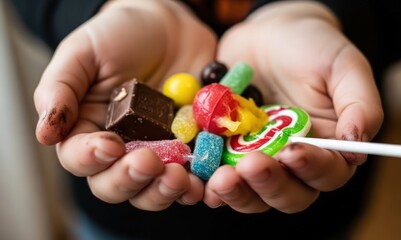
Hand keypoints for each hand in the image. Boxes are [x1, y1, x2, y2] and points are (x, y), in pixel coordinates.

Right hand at [34, 0, 216, 210]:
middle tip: (148, 162)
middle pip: (117, 184)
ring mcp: (158, 152)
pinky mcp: (190, 148)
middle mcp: (122, 148)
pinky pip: (193, 176)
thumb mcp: (83, 52)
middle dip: (131, 179)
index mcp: (89, 129)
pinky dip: (198, 184)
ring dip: (165, 191)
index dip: (91, 158)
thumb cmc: (120, 35)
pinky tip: (203, 181)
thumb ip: (61, 88)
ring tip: (178, 177)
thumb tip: (44, 134)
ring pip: (154, 189)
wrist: (169, 28)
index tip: (109, 145)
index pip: (80, 157)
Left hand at [204, 1, 383, 212]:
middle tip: (250, 165)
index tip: (293, 150)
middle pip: (288, 195)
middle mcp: (292, 162)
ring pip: (252, 194)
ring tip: (221, 178)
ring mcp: (258, 159)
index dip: (312, 168)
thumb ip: (358, 102)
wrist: (267, 36)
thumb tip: (358, 143)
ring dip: (238, 192)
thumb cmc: (311, 48)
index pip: (327, 174)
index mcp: (327, 148)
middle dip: (269, 185)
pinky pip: (220, 177)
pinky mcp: (228, 153)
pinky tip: (200, 177)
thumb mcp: (342, 66)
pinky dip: (210, 183)